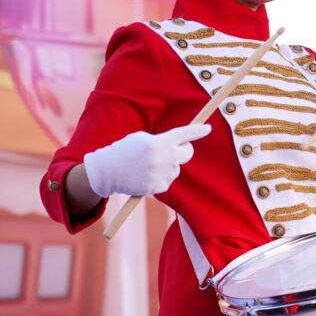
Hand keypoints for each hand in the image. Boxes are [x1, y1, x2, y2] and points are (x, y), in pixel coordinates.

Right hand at [83, 123, 210, 197]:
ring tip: (148, 164)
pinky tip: (146, 175)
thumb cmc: (125, 150)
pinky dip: (161, 177)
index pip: (184, 134)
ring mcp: (162, 173)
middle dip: (184, 149)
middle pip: (187, 153)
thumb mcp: (142, 139)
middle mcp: (163, 158)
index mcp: (159, 142)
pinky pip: (168, 179)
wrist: (107, 171)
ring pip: (176, 167)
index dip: (198, 131)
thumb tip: (181, 145)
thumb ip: (163, 141)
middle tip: (175, 148)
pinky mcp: (159, 187)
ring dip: (168, 165)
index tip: (208, 128)